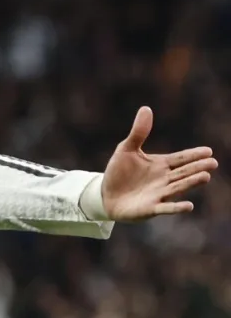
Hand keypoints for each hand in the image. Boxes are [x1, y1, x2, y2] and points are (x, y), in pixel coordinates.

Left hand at [102, 107, 217, 220]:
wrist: (105, 196)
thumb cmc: (119, 172)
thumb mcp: (126, 149)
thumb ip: (138, 132)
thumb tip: (146, 108)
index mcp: (161, 164)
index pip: (180, 158)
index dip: (193, 154)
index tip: (208, 151)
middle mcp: (164, 179)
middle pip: (183, 172)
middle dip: (197, 167)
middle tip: (212, 163)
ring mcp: (159, 194)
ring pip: (178, 187)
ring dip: (191, 183)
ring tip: (205, 177)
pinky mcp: (150, 208)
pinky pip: (165, 208)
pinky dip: (176, 207)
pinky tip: (189, 206)